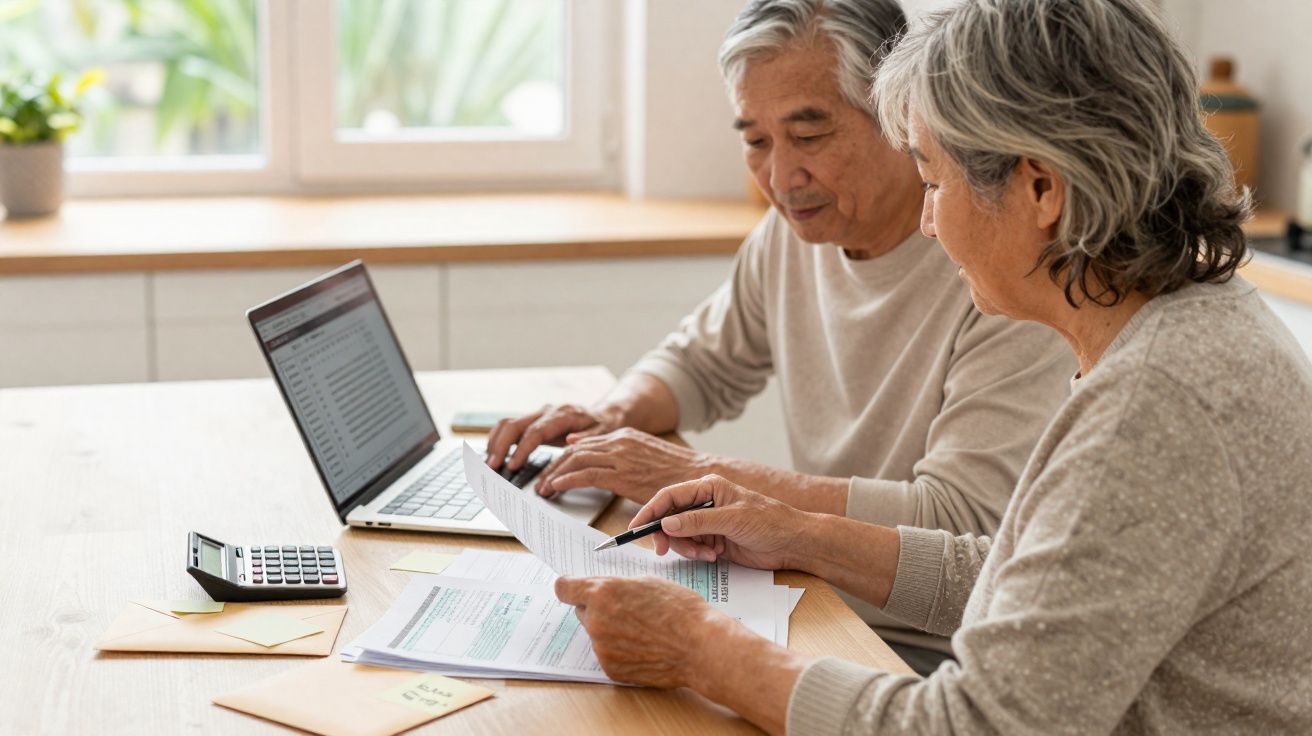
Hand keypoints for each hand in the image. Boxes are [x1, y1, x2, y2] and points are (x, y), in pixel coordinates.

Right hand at [484, 403, 622, 471]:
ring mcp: (538, 414)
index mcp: (563, 415)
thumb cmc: (604, 426)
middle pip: (515, 425)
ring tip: (489, 464)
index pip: (536, 431)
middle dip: (501, 446)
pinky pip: (510, 426)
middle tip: (493, 467)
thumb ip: (587, 438)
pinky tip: (494, 454)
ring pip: (508, 423)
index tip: (513, 466)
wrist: (604, 414)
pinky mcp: (533, 421)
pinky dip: (498, 440)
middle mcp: (546, 411)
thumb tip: (571, 441)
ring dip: (495, 442)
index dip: (522, 449)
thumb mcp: (603, 433)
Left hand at [535, 428, 712, 501]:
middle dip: (554, 465)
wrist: (698, 478)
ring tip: (544, 488)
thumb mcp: (643, 453)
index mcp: (625, 435)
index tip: (552, 469)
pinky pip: (585, 475)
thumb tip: (580, 444)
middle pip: (574, 449)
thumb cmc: (674, 472)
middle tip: (541, 480)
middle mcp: (620, 441)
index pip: (583, 442)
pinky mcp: (622, 476)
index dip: (563, 456)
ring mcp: (621, 457)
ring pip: (575, 460)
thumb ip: (615, 450)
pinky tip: (556, 488)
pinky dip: (566, 481)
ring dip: (555, 474)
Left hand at [554, 575, 734, 688]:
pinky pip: (607, 654)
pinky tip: (643, 647)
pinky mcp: (611, 669)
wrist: (699, 647)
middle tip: (624, 609)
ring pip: (596, 633)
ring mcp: (602, 648)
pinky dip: (619, 650)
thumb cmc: (680, 610)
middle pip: (581, 611)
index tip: (573, 589)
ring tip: (642, 630)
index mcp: (603, 593)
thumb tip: (603, 590)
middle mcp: (596, 621)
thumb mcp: (647, 582)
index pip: (564, 588)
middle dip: (596, 608)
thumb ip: (617, 586)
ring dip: (610, 630)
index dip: (569, 587)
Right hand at [631, 475, 808, 569]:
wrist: (793, 543)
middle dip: (666, 535)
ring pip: (679, 536)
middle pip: (670, 518)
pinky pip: (692, 548)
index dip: (650, 511)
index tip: (635, 528)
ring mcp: (708, 523)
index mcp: (708, 487)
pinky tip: (715, 556)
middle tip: (663, 551)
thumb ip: (697, 521)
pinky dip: (698, 554)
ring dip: (687, 548)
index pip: (669, 497)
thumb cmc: (769, 521)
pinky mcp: (714, 541)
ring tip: (707, 554)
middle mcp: (705, 503)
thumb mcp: (732, 519)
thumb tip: (666, 524)